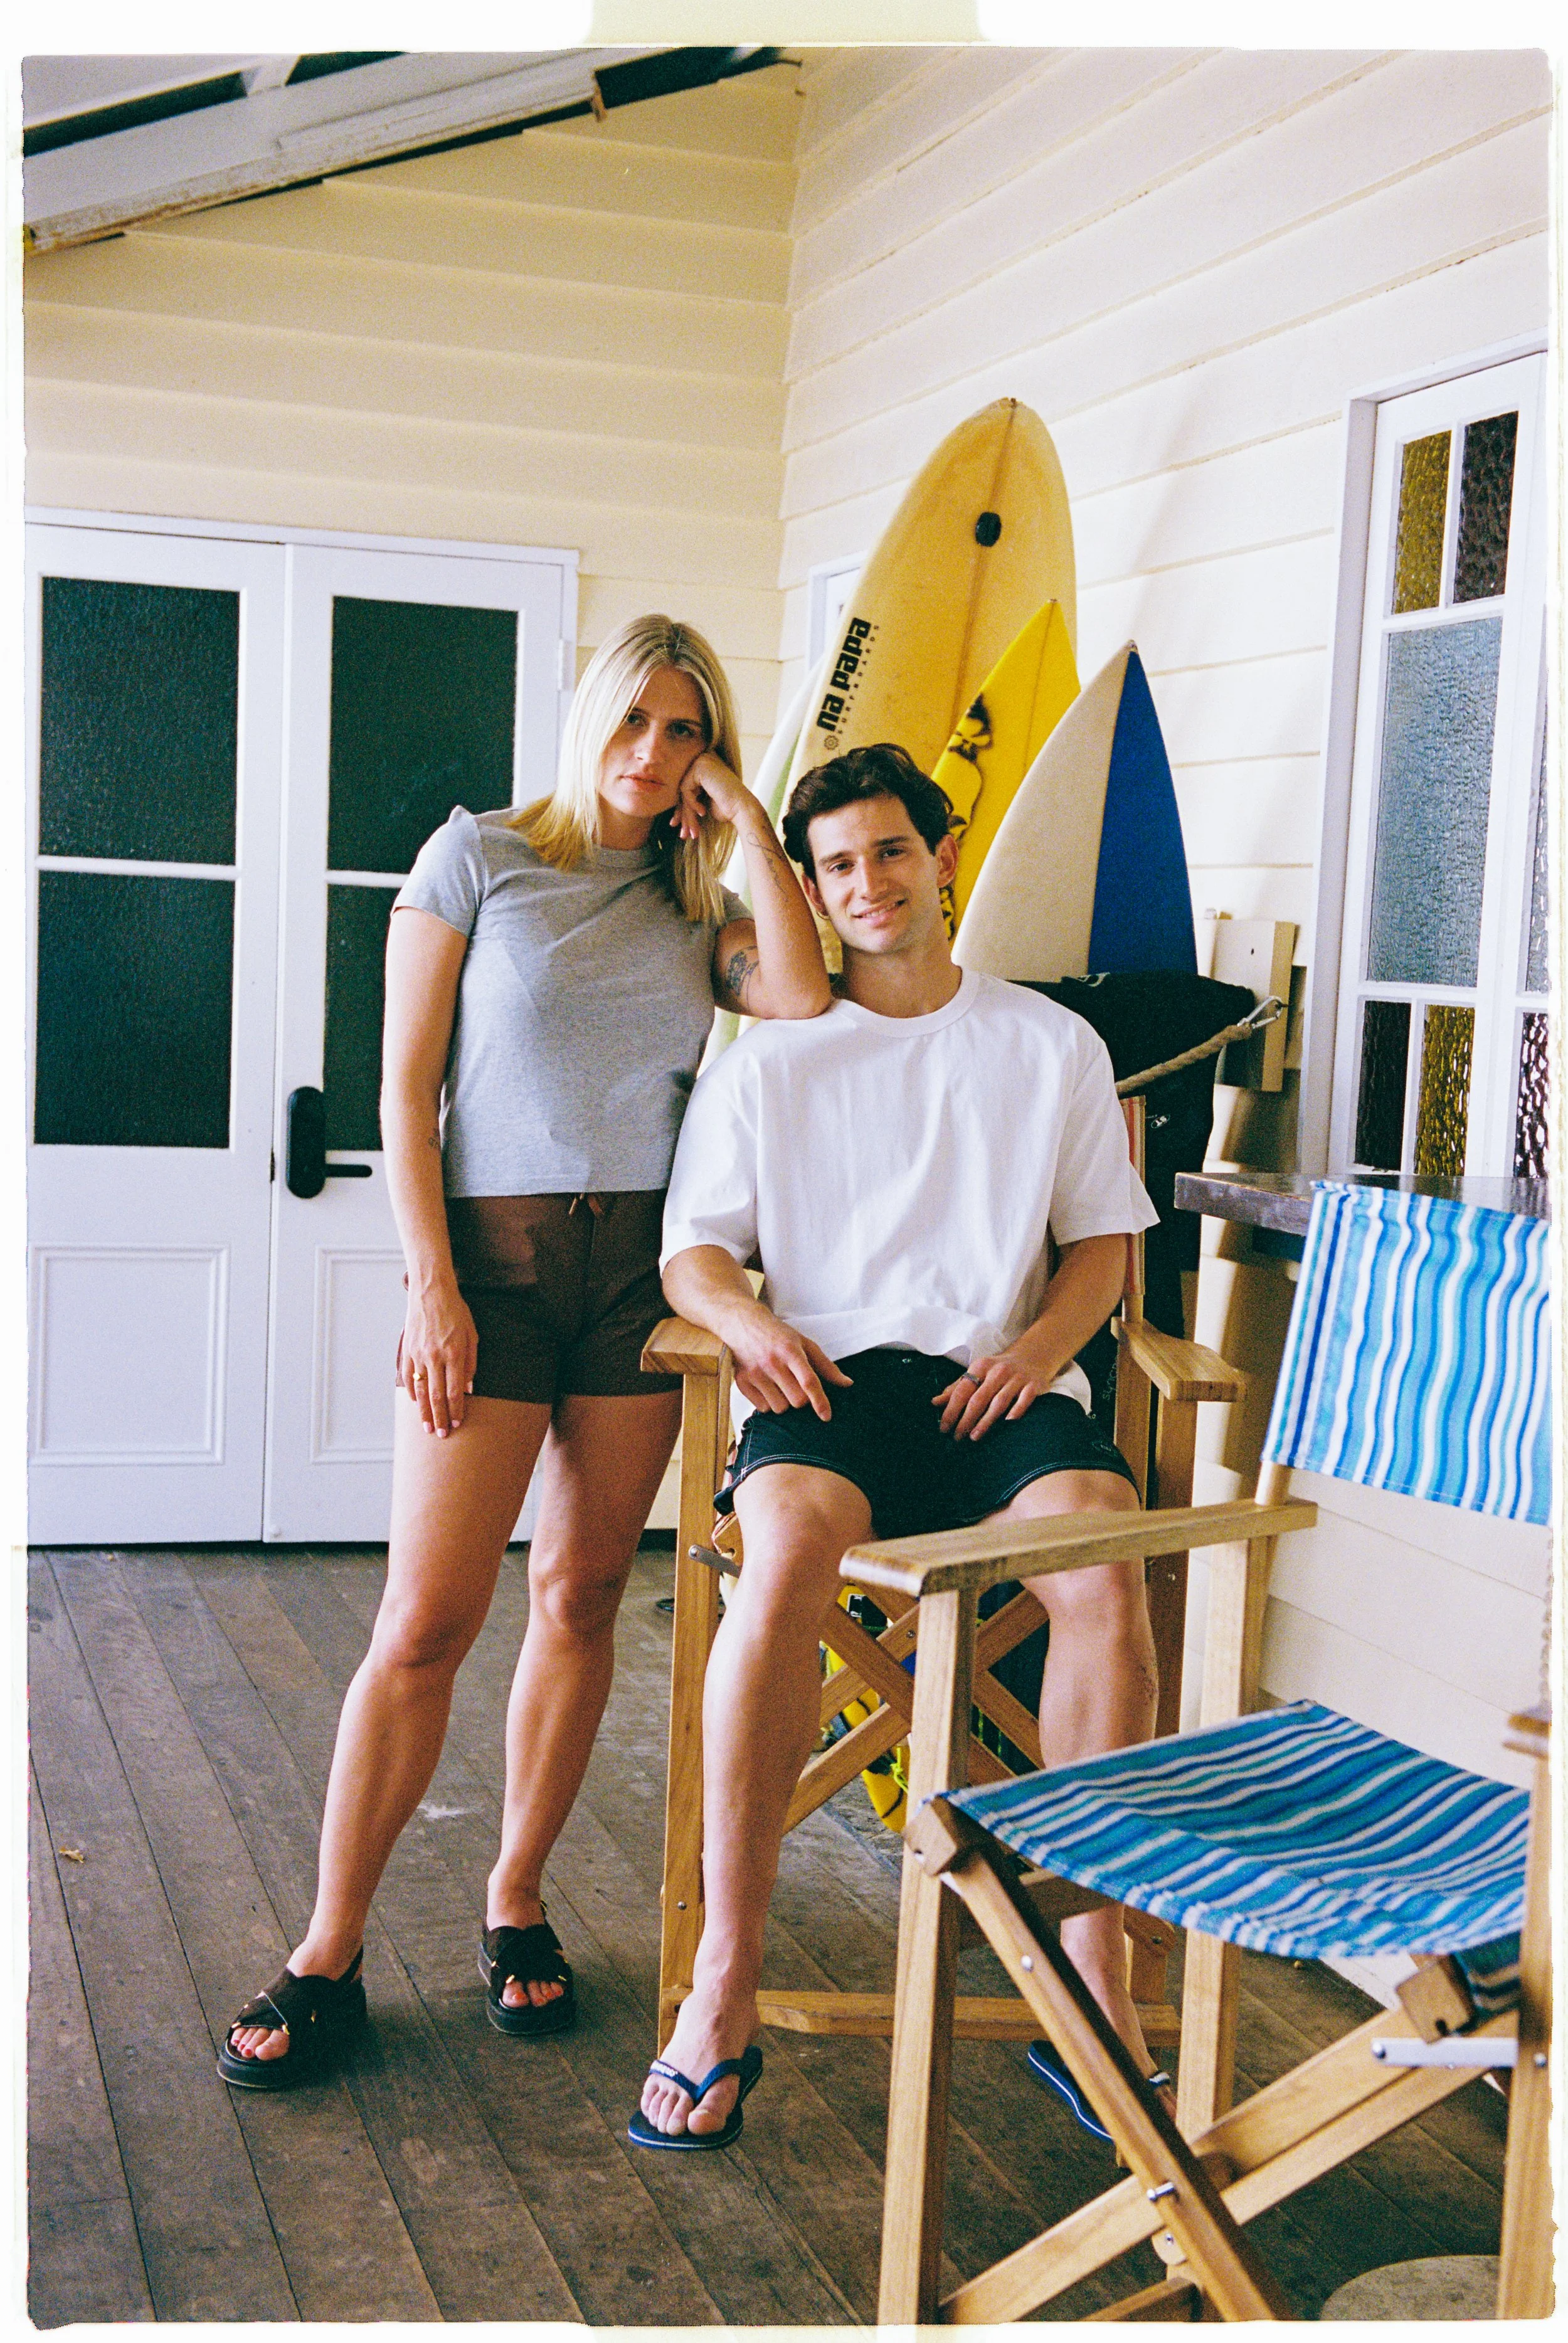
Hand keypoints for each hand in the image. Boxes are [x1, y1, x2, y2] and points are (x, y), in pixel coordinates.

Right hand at [398, 1278, 477, 1435]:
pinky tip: (415, 1403)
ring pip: (420, 1391)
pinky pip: (407, 1377)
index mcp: (454, 1354)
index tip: (458, 1424)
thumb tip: (469, 1389)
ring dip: (424, 1412)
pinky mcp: (407, 1350)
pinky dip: (411, 1392)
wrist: (431, 1292)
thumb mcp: (472, 1335)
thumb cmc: (456, 1312)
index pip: (455, 1392)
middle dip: (441, 1418)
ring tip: (427, 1427)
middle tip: (443, 1435)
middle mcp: (435, 1357)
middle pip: (436, 1396)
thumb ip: (471, 1363)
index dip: (457, 1411)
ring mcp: (418, 1355)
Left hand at [673, 748, 750, 838]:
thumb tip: (673, 814)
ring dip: (687, 814)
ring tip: (691, 831)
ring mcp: (702, 761)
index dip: (682, 809)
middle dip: (683, 814)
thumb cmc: (727, 808)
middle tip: (683, 834)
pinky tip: (703, 811)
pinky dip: (692, 803)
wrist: (742, 809)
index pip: (687, 788)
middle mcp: (703, 759)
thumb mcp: (703, 803)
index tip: (678, 825)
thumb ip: (689, 800)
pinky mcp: (700, 767)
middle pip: (684, 789)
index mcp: (705, 766)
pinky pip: (685, 789)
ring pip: (684, 791)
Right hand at [729, 1307, 852, 1420]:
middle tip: (795, 1384)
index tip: (826, 1416)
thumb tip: (847, 1383)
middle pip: (797, 1400)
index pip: (808, 1381)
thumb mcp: (804, 1343)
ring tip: (779, 1383)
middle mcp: (772, 1363)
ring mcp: (755, 1373)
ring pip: (780, 1408)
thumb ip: (826, 1365)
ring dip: (784, 1401)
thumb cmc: (778, 1334)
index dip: (820, 1401)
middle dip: (801, 1398)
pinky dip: (768, 1402)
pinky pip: (763, 1408)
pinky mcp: (742, 1381)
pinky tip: (766, 1385)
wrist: (742, 1323)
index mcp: (791, 1351)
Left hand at [933, 1339, 1051, 1440]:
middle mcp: (998, 1371)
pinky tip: (1007, 1422)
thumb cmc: (997, 1370)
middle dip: (966, 1420)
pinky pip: (1024, 1400)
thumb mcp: (977, 1373)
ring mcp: (1017, 1378)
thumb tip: (935, 1402)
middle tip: (957, 1437)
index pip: (962, 1390)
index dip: (951, 1410)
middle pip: (978, 1399)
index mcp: (981, 1366)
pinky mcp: (1033, 1385)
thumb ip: (956, 1388)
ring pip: (999, 1402)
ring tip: (974, 1437)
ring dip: (986, 1421)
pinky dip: (1016, 1411)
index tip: (944, 1428)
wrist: (1031, 1357)